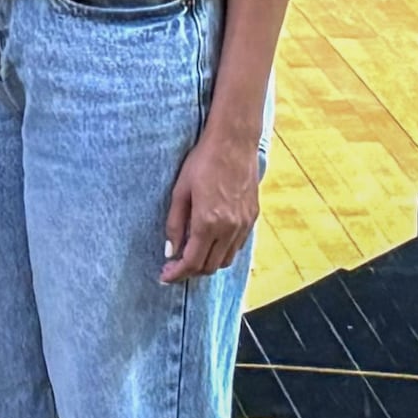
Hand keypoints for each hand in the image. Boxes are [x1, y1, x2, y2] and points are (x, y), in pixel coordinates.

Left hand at [161, 130, 259, 283]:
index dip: (177, 274)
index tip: (165, 276)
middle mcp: (229, 228)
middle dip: (190, 272)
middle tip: (175, 267)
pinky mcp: (252, 217)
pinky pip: (237, 246)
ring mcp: (243, 224)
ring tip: (192, 256)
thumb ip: (175, 224)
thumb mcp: (180, 191)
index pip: (192, 262)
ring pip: (226, 260)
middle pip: (210, 266)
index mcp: (208, 223)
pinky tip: (211, 242)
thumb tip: (170, 251)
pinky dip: (222, 251)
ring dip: (208, 263)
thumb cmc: (203, 161)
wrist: (234, 142)